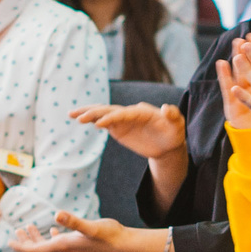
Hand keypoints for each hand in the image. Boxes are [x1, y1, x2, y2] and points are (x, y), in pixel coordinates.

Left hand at [11, 211, 169, 251]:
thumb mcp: (90, 225)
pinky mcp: (80, 249)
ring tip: (28, 228)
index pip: (36, 250)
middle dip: (26, 243)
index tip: (9, 242)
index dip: (21, 246)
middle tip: (16, 232)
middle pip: (39, 251)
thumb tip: (56, 214)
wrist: (124, 244)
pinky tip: (54, 231)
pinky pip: (60, 247)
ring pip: (49, 249)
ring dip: (37, 240)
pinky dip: (52, 239)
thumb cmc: (109, 234)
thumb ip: (72, 221)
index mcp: (64, 246)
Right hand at [68, 101, 186, 159]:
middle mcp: (129, 113)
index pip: (123, 113)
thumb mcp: (178, 125)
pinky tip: (81, 120)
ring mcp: (123, 120)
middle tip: (78, 116)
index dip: (111, 117)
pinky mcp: (119, 129)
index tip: (100, 124)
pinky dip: (93, 121)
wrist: (168, 144)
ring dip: (89, 114)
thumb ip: (173, 115)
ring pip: (103, 114)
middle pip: (108, 110)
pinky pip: (104, 123)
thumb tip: (166, 107)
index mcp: (141, 111)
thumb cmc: (174, 133)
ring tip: (73, 115)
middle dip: (93, 112)